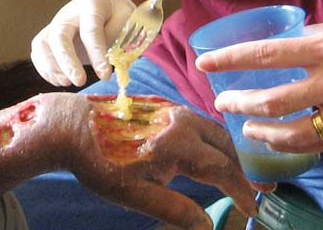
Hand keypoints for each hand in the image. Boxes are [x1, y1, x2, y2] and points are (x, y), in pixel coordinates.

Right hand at [31, 0, 135, 85]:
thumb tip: (118, 65)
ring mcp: (55, 25)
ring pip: (42, 44)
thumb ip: (123, 40)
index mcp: (91, 7)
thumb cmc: (118, 18)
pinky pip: (38, 53)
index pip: (91, 30)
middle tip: (80, 82)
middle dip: (67, 62)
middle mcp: (69, 15)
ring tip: (67, 83)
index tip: (105, 76)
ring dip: (52, 68)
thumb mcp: (128, 21)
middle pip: (59, 36)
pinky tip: (60, 81)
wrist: (104, 9)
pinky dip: (46, 70)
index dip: (96, 54)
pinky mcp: (49, 38)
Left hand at [71, 104, 274, 229]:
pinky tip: (199, 150)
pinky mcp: (161, 105)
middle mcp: (181, 120)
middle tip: (248, 188)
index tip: (252, 206)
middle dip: (239, 167)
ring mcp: (171, 109)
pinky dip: (208, 139)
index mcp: (177, 143)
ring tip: (227, 171)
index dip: (240, 189)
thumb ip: (172, 208)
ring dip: (224, 151)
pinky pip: (195, 121)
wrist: (70, 126)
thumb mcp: (133, 193)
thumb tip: (205, 226)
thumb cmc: (99, 161)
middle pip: (224, 144)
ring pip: (211, 129)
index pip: (221, 168)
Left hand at [196, 21, 322, 152]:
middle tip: (222, 103)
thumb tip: (275, 45)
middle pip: (271, 101)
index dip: (229, 60)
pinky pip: (313, 145)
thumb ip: (306, 39)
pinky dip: (288, 146)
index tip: (203, 64)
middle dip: (239, 104)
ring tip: (246, 129)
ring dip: (262, 133)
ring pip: (292, 133)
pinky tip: (273, 142)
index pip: (265, 55)